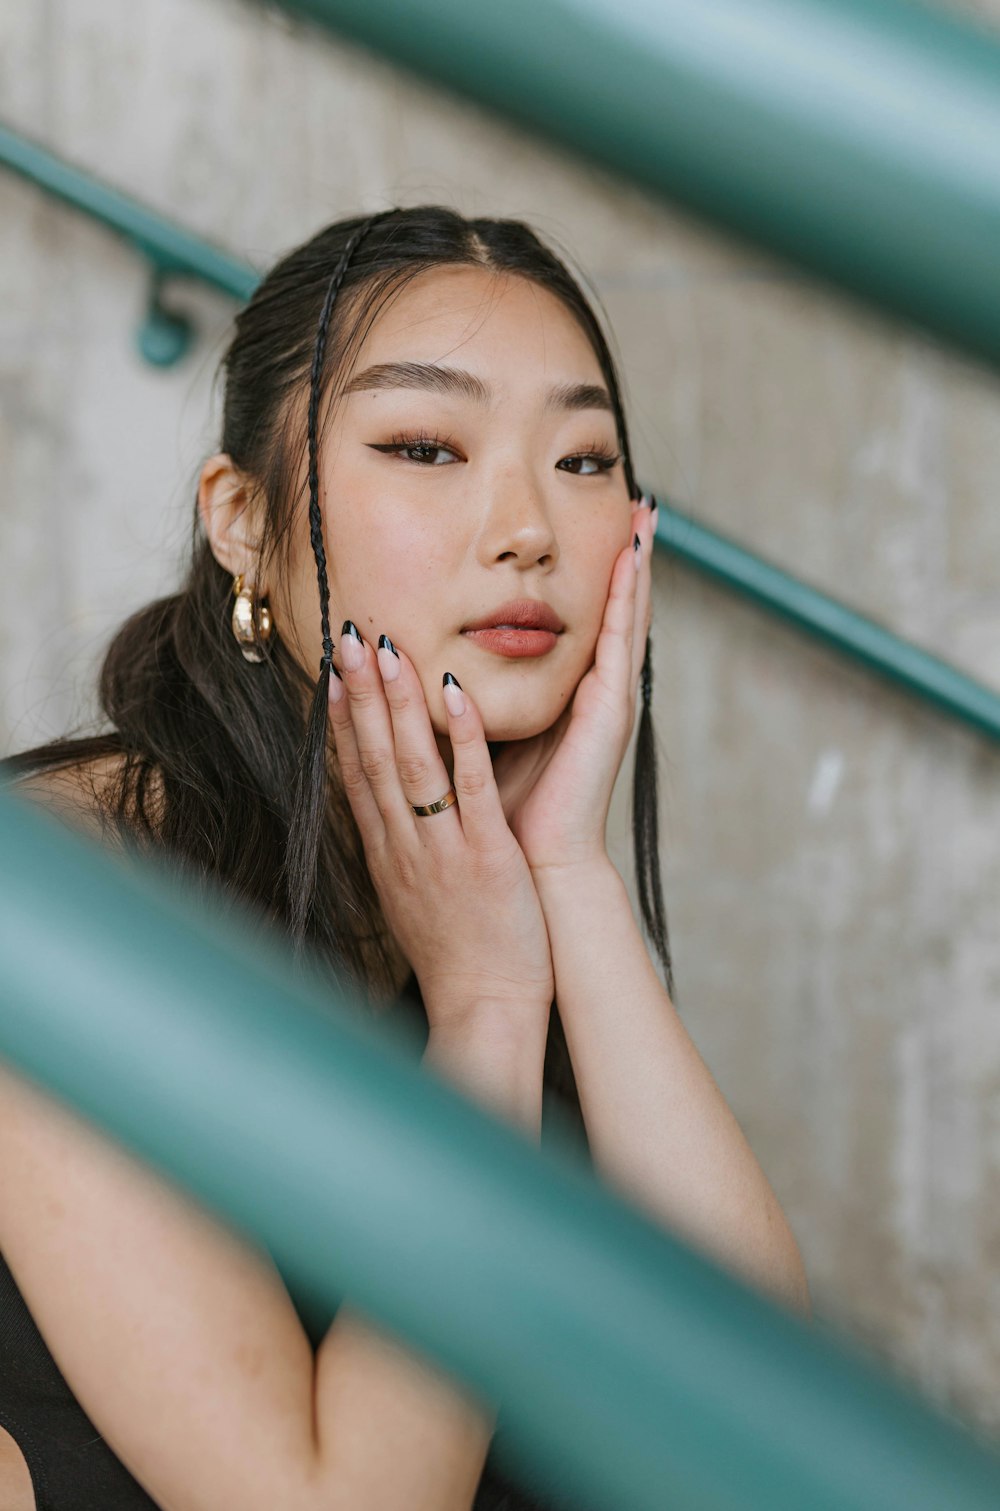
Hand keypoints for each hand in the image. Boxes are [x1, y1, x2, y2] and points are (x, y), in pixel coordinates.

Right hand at [327, 625, 553, 1029]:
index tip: (328, 671)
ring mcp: (441, 849)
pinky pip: (470, 790)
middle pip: (372, 757)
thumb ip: (400, 850)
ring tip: (386, 647)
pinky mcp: (485, 856)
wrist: (483, 1010)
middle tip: (345, 634)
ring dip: (397, 703)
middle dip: (357, 693)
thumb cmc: (456, 954)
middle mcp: (404, 844)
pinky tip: (455, 696)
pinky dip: (460, 740)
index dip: (338, 719)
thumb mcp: (412, 897)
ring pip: (411, 764)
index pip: (354, 773)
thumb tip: (386, 815)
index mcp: (388, 852)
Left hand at [493, 495, 654, 874]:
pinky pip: (621, 640)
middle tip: (636, 502)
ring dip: (636, 564)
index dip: (592, 579)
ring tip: (644, 513)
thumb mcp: (486, 740)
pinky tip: (632, 556)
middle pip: (614, 611)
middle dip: (625, 558)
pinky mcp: (611, 710)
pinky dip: (628, 596)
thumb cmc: (507, 811)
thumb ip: (475, 702)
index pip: (585, 625)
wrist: (535, 865)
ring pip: (626, 616)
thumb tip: (435, 664)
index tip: (596, 527)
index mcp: (569, 699)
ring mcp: (608, 699)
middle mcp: (595, 693)